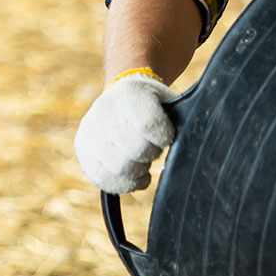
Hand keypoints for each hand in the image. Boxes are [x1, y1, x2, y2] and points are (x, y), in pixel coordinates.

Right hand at [74, 69, 175, 193]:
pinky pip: (103, 179)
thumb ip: (181, 122)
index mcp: (132, 93)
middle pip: (134, 151)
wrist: (123, 94)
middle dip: (150, 155)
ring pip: (119, 169)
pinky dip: (123, 182)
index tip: (165, 135)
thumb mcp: (171, 102)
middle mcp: (105, 110)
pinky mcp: (83, 150)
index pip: (147, 125)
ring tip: (142, 160)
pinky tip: (132, 172)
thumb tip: (191, 144)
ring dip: (137, 170)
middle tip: (153, 148)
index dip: (163, 137)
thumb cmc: (155, 103)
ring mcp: (91, 131)